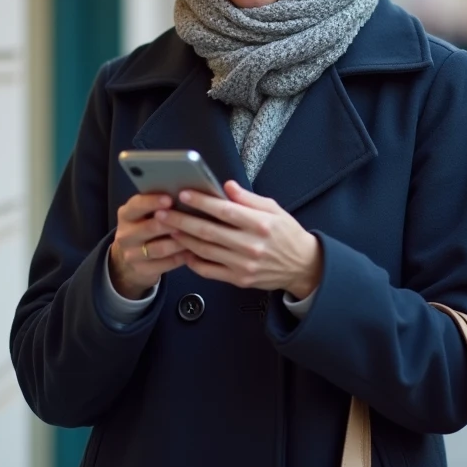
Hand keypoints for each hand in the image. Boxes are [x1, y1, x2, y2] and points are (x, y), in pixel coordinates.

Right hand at [109, 194, 188, 299]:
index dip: (153, 201)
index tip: (170, 199)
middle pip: (151, 227)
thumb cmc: (146, 227)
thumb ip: (159, 205)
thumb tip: (185, 194)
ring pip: (161, 248)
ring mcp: (132, 254)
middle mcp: (125, 234)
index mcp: (126, 215)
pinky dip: (182, 256)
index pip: (137, 205)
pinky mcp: (142, 270)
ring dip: (181, 241)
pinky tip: (194, 250)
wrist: (130, 258)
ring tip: (198, 235)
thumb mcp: (144, 214)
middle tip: (192, 217)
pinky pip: (167, 263)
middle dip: (174, 222)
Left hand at [156, 181, 321, 298]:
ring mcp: (244, 265)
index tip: (184, 194)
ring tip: (168, 228)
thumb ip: (248, 198)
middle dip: (182, 221)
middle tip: (163, 213)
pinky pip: (209, 270)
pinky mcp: (239, 279)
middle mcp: (251, 245)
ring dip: (183, 239)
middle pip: (209, 231)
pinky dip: (193, 261)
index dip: (202, 202)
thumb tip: (226, 186)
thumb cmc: (287, 235)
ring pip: (205, 251)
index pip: (225, 211)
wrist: (302, 266)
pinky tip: (183, 250)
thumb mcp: (274, 209)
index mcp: (261, 224)